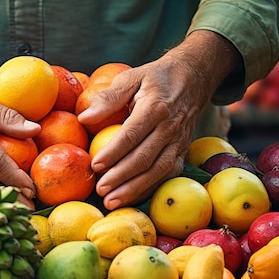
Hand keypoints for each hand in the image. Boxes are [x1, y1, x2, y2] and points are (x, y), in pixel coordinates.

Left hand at [78, 30, 240, 209]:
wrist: (194, 78)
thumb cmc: (156, 78)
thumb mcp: (132, 77)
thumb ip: (109, 97)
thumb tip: (84, 118)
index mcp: (155, 107)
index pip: (132, 134)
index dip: (114, 151)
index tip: (95, 165)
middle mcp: (170, 127)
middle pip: (145, 157)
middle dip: (121, 176)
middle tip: (100, 189)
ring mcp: (179, 142)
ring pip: (158, 171)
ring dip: (135, 189)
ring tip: (112, 201)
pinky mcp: (182, 152)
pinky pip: (167, 175)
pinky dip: (149, 189)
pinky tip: (130, 198)